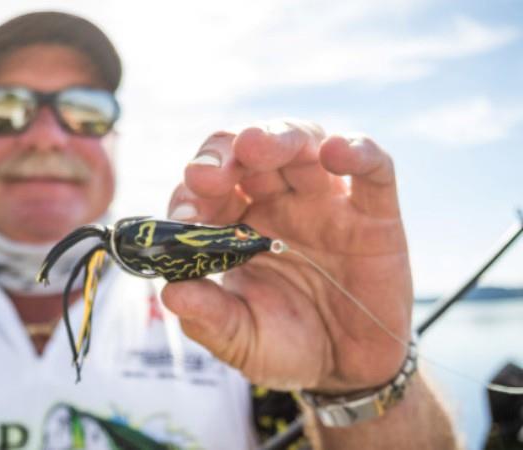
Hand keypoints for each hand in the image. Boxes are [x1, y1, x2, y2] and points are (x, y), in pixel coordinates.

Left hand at [161, 119, 412, 392]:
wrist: (346, 373)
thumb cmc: (285, 345)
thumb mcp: (240, 338)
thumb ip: (208, 317)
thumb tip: (171, 293)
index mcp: (235, 223)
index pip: (206, 189)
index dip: (191, 193)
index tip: (183, 217)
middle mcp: (276, 202)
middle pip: (249, 151)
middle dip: (224, 154)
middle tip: (208, 175)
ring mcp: (324, 202)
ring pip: (303, 143)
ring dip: (278, 137)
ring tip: (256, 146)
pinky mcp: (375, 214)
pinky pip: (372, 169)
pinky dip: (358, 151)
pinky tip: (338, 152)